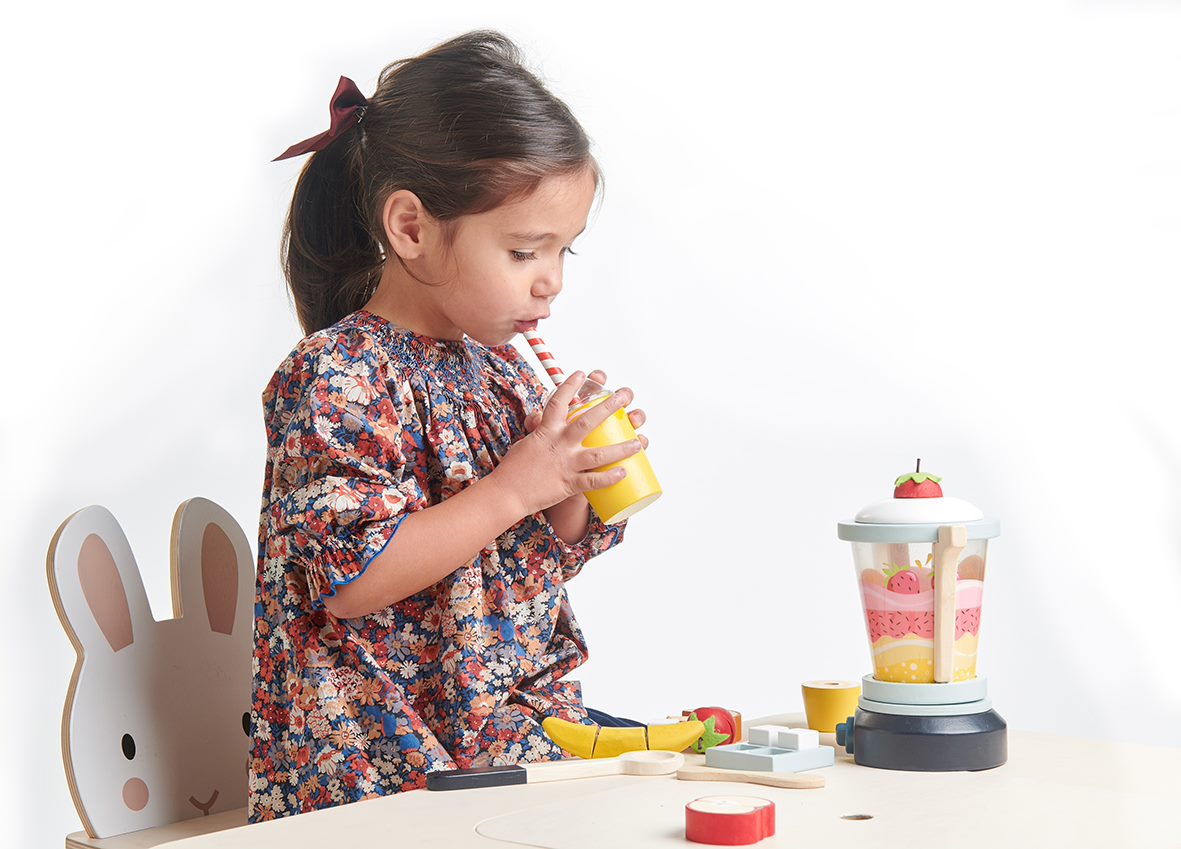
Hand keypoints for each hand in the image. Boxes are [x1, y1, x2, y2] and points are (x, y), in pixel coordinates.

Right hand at [493, 371, 644, 516]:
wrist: (506, 494)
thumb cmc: (513, 468)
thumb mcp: (526, 442)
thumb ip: (538, 430)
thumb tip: (540, 416)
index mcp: (546, 431)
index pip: (559, 402)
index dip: (571, 386)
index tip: (583, 374)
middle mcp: (558, 444)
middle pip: (588, 421)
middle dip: (609, 406)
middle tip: (626, 394)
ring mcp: (565, 464)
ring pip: (600, 453)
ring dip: (622, 448)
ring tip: (640, 442)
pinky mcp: (568, 484)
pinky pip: (594, 480)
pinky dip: (610, 477)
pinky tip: (624, 472)